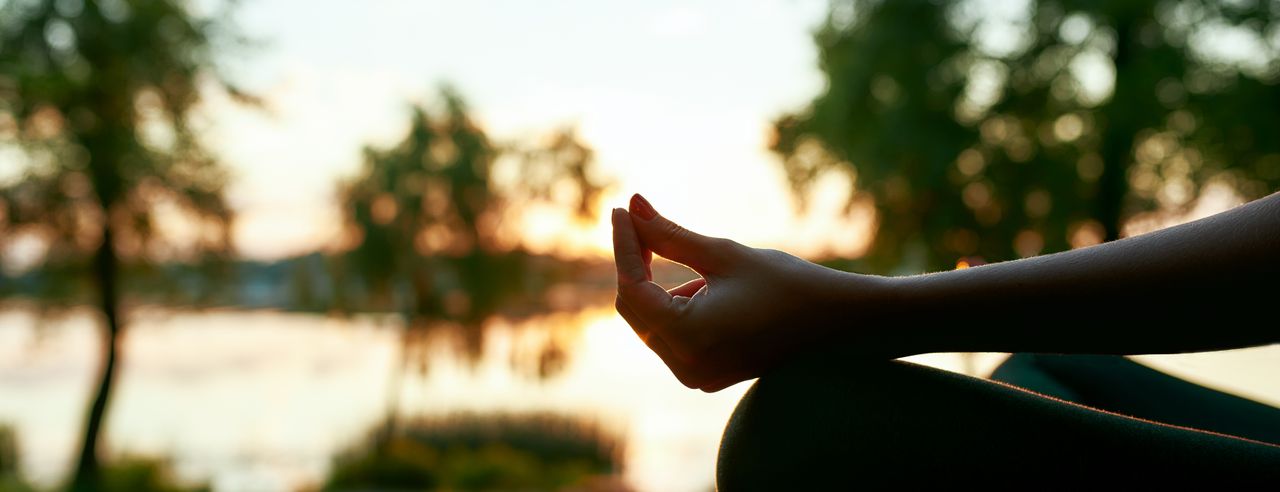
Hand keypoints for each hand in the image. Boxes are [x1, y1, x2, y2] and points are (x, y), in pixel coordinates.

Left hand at [612, 194, 890, 391]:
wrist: (839, 324)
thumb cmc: (788, 284)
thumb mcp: (723, 255)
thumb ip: (669, 234)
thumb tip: (630, 205)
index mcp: (690, 339)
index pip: (632, 289)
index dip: (624, 246)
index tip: (622, 210)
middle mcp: (686, 367)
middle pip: (634, 309)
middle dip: (634, 263)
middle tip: (640, 219)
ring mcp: (695, 376)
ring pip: (650, 322)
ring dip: (657, 284)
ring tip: (694, 259)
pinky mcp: (705, 374)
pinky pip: (670, 335)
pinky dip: (674, 304)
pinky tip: (706, 284)